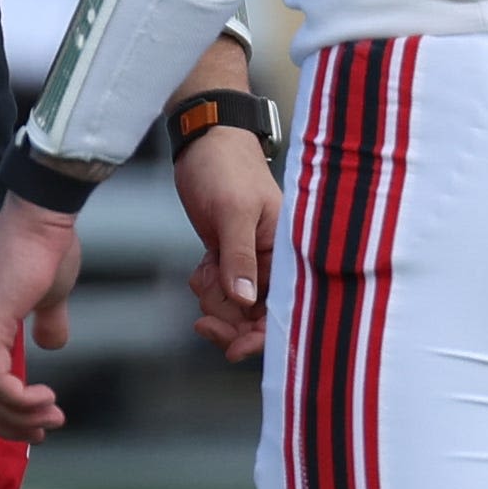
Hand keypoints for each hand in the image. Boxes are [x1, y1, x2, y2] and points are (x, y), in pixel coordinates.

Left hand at [0, 192, 82, 441]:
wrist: (45, 214)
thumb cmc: (48, 248)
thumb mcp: (48, 296)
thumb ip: (47, 320)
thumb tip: (53, 343)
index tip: (35, 422)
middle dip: (9, 425)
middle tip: (45, 428)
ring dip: (19, 417)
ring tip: (52, 414)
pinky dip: (19, 401)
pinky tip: (45, 397)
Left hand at [175, 127, 277, 361]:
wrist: (204, 139)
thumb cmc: (224, 165)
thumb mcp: (232, 211)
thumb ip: (240, 257)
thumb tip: (245, 302)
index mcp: (286, 249)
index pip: (281, 307)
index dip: (258, 335)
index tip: (231, 349)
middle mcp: (273, 259)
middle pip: (255, 316)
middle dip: (227, 319)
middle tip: (202, 321)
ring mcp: (251, 259)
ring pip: (234, 306)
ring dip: (214, 301)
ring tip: (202, 276)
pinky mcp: (231, 255)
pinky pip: (221, 290)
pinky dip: (207, 287)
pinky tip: (201, 269)